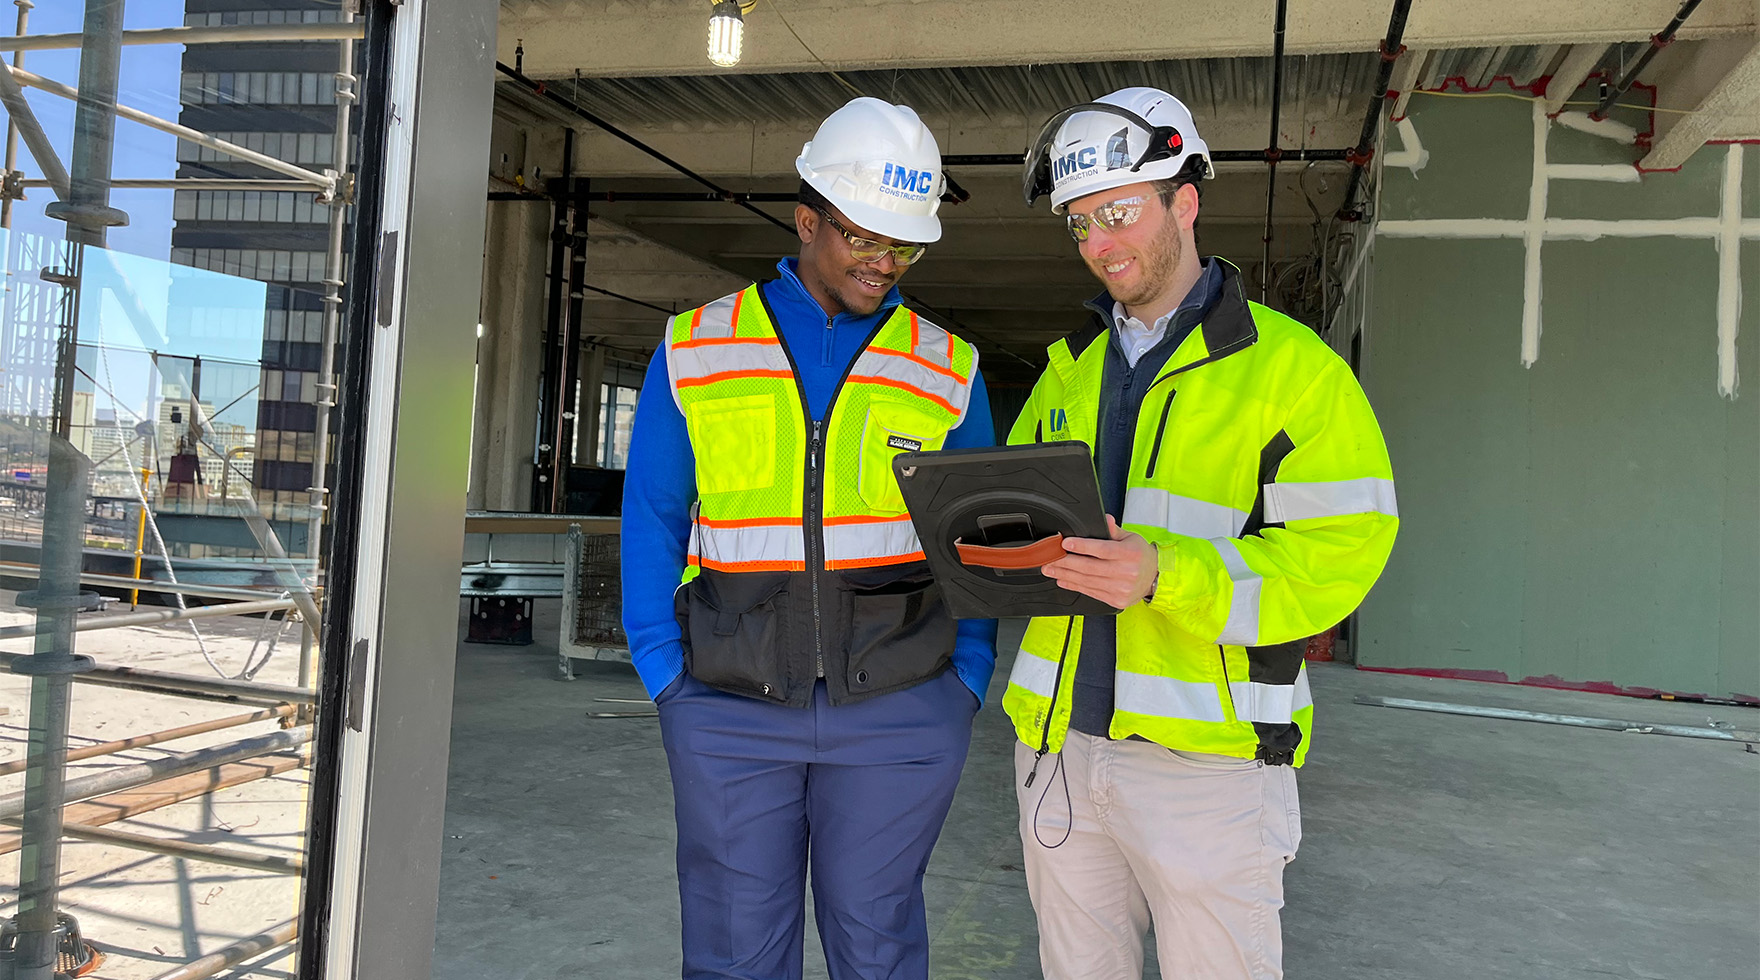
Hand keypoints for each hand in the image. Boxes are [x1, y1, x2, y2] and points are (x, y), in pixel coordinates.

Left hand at [1042, 515, 1158, 609]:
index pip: (1103, 550)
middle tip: (1049, 558)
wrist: (1154, 578)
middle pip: (1089, 567)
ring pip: (1087, 581)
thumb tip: (1104, 519)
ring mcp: (1120, 588)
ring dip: (1065, 575)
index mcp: (1130, 554)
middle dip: (1065, 562)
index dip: (1082, 547)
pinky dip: (1074, 585)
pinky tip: (1063, 579)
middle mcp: (1126, 572)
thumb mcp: (1131, 538)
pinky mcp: (1115, 600)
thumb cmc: (1140, 556)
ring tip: (1050, 569)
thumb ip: (1113, 530)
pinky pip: (1090, 592)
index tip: (1065, 544)